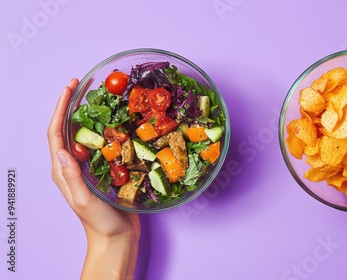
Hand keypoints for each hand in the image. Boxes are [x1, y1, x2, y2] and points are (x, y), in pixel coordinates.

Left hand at [47, 78, 139, 279]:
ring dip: (87, 114)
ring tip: (96, 96)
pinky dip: (104, 129)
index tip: (69, 88)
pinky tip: (115, 121)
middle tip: (81, 84)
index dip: (60, 109)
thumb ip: (72, 176)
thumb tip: (62, 149)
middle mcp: (72, 165)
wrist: (117, 237)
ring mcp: (87, 167)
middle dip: (70, 105)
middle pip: (67, 129)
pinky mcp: (103, 170)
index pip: (56, 134)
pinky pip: (100, 144)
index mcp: (63, 170)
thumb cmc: (100, 222)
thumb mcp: (83, 200)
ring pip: (83, 134)